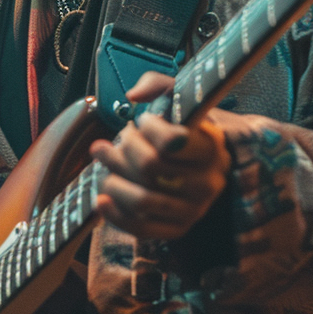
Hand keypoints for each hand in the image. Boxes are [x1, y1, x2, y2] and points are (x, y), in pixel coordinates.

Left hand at [89, 70, 230, 239]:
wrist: (203, 166)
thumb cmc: (185, 130)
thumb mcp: (180, 100)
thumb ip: (158, 84)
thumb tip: (134, 95)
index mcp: (212, 148)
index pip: (172, 141)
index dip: (148, 128)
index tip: (142, 120)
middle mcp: (208, 182)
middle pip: (151, 167)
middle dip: (124, 149)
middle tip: (117, 139)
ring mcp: (194, 210)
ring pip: (143, 200)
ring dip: (113, 180)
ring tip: (104, 163)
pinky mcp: (178, 229)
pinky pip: (142, 229)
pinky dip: (115, 215)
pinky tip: (100, 199)